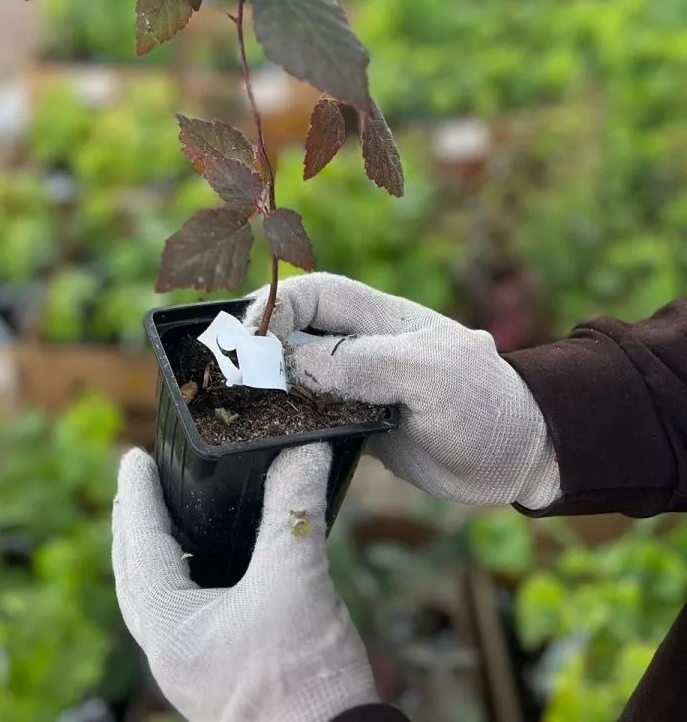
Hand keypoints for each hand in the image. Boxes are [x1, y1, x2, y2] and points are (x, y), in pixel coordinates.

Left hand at [112, 443, 378, 721]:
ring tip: (162, 516)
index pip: (142, 546)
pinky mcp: (219, 676)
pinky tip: (207, 567)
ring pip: (156, 600)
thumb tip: (305, 448)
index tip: (134, 456)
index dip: (138, 495)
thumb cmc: (306, 683)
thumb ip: (294, 510)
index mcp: (170, 630)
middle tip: (136, 480)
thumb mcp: (298, 582)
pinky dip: (183, 581)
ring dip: (154, 554)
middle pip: (135, 576)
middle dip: (134, 525)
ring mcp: (193, 669)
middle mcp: (171, 652)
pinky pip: (183, 616)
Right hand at [244, 273, 559, 509]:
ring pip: (296, 377)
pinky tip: (267, 438)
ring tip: (236, 408)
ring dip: (267, 388)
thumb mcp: (428, 375)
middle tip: (230, 379)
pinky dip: (285, 424)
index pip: (312, 295)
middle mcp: (361, 347)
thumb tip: (294, 365)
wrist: (521, 456)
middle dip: (258, 348)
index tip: (249, 342)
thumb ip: (363, 364)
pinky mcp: (358, 426)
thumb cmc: (484, 402)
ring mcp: (358, 387)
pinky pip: (310, 417)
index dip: (275, 309)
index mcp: (378, 318)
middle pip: (293, 333)